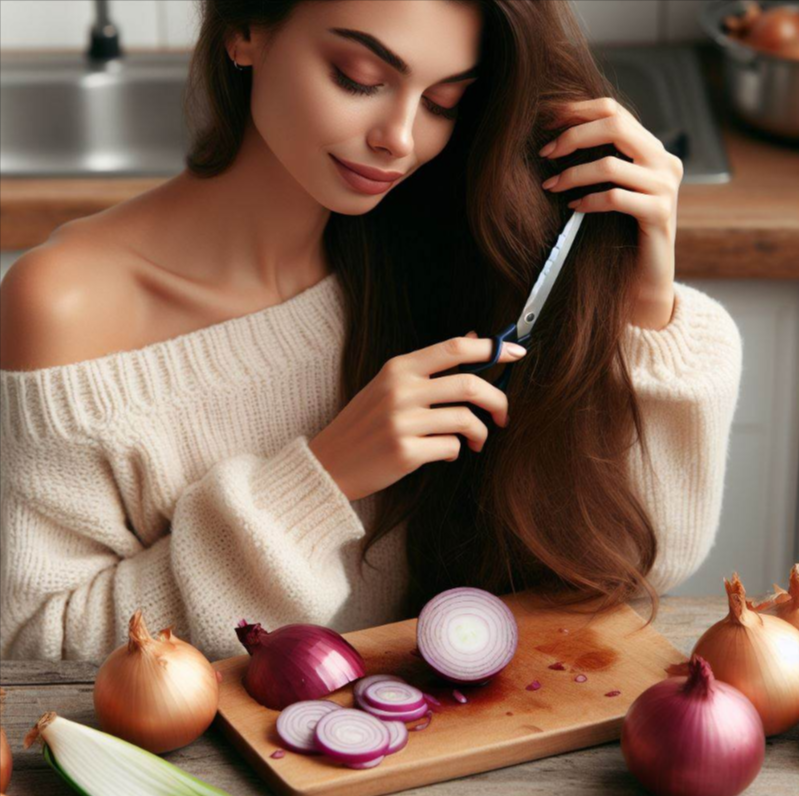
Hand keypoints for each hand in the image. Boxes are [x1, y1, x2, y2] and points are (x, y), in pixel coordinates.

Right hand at [308, 334, 526, 500]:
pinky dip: (457, 452)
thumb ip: (431, 364)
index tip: (516, 353)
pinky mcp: (405, 453)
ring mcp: (402, 422)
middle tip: (503, 415)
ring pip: (466, 420)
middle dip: (498, 400)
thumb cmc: (364, 423)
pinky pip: (452, 448)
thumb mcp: (390, 384)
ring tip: (476, 440)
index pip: (454, 349)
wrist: (328, 464)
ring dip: (480, 433)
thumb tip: (473, 336)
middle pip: (470, 385)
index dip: (491, 349)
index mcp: (398, 368)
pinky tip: (447, 454)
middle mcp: (400, 391)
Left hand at [539, 98, 683, 329]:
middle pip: (615, 126)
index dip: (578, 111)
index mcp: (653, 150)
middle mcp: (665, 162)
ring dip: (573, 174)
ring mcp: (666, 187)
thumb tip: (555, 138)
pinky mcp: (660, 213)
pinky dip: (588, 200)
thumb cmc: (620, 232)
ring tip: (551, 186)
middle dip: (573, 136)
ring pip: (611, 165)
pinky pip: (614, 197)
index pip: (615, 111)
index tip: (547, 121)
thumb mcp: (612, 189)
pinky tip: (573, 208)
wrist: (645, 276)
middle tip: (545, 153)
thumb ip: (600, 162)